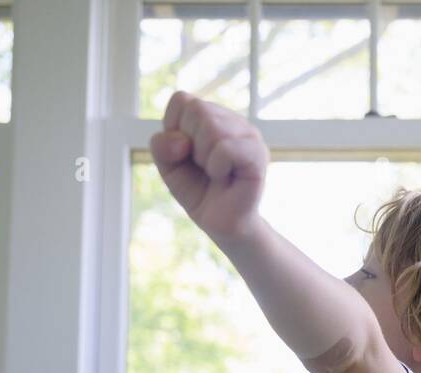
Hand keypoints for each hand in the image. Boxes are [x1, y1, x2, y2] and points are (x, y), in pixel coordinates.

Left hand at [149, 91, 269, 241]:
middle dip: (188, 144)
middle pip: (197, 109)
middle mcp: (233, 121)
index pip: (182, 100)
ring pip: (211, 125)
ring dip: (203, 157)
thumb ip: (162, 147)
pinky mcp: (258, 155)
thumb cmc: (200, 191)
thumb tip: (181, 140)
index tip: (184, 153)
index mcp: (213, 116)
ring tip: (215, 172)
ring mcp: (249, 135)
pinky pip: (225, 148)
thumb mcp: (169, 167)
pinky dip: (216, 167)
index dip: (173, 128)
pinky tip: (225, 177)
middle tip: (202, 166)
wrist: (222, 224)